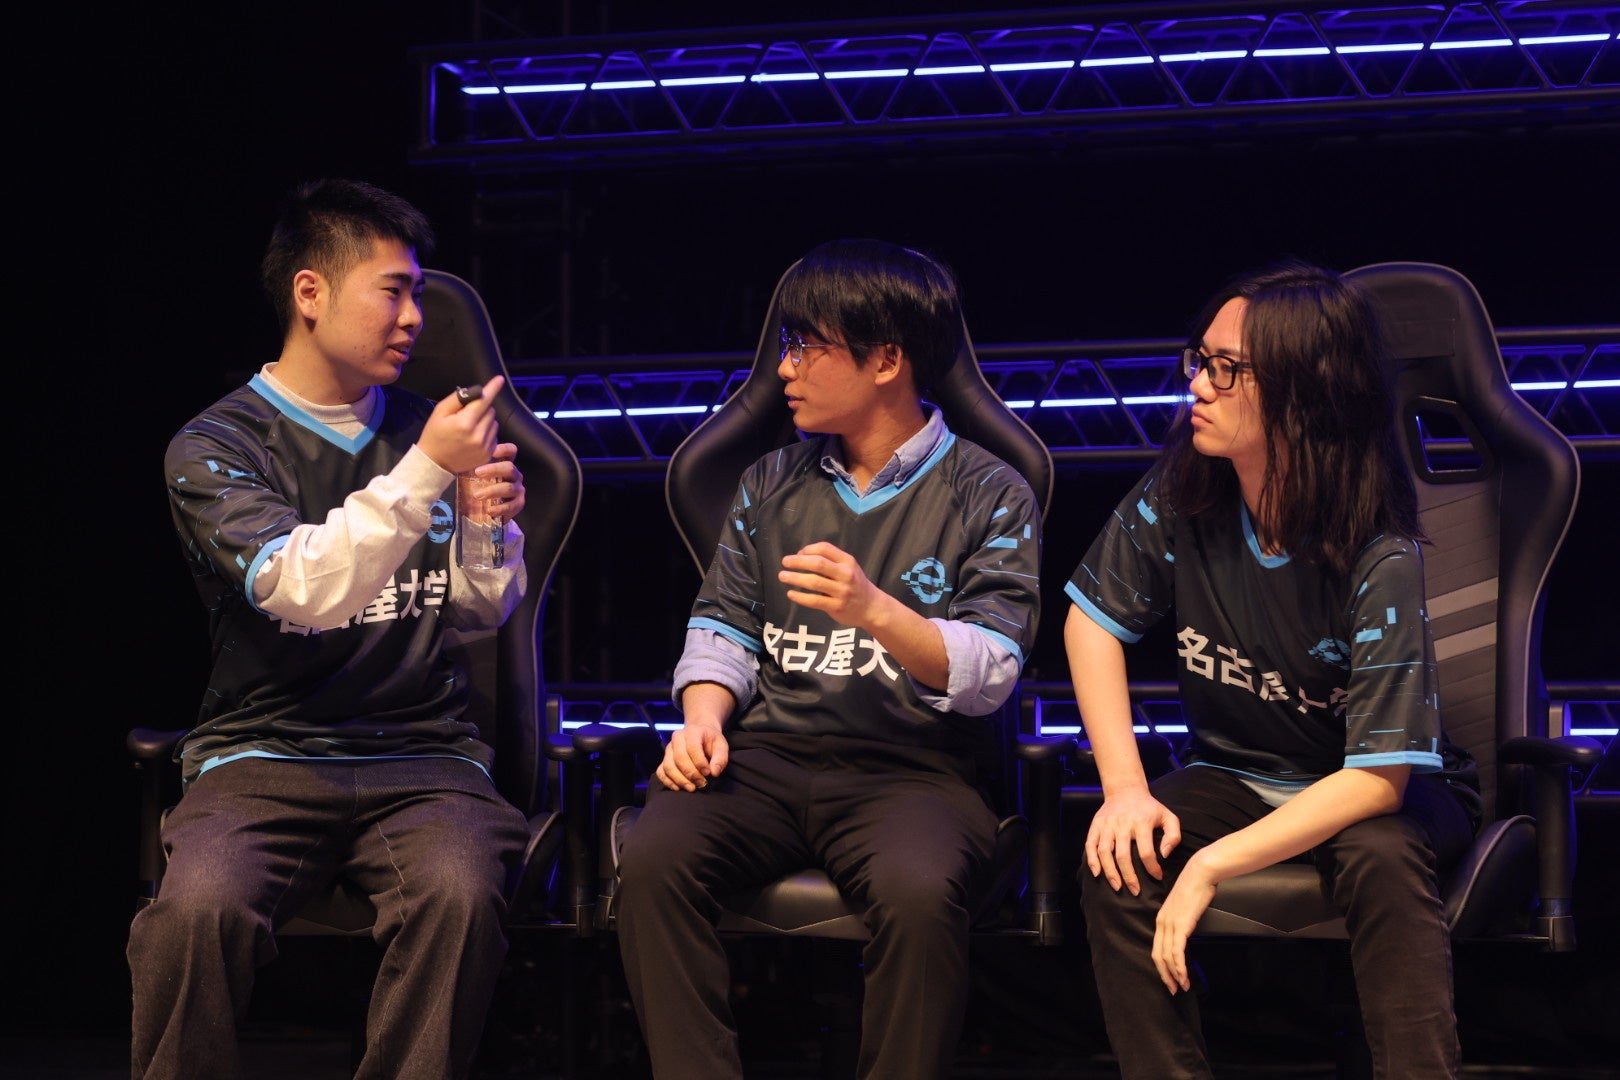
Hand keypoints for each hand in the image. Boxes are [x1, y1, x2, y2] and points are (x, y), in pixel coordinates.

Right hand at [419, 374, 504, 474]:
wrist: (434, 462)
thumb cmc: (435, 433)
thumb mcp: (440, 412)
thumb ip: (459, 399)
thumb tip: (478, 390)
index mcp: (464, 423)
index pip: (483, 400)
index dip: (492, 388)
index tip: (500, 379)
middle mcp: (478, 435)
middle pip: (490, 410)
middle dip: (481, 407)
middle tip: (466, 414)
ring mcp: (484, 447)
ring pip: (494, 422)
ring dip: (485, 420)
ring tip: (469, 427)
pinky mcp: (488, 455)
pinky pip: (495, 435)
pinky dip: (487, 433)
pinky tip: (473, 437)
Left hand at [462, 442, 525, 523]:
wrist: (488, 509)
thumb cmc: (481, 488)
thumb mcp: (475, 475)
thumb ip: (472, 466)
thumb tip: (457, 457)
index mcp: (505, 464)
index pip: (511, 451)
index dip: (504, 449)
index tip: (491, 451)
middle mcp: (515, 475)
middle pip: (510, 468)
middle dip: (494, 470)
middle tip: (477, 473)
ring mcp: (518, 489)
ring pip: (509, 488)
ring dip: (492, 491)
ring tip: (477, 495)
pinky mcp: (518, 504)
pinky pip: (511, 506)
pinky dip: (499, 508)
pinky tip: (488, 510)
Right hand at [655, 721, 728, 791]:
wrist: (700, 735)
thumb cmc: (711, 741)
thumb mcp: (721, 745)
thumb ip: (720, 758)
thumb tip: (714, 773)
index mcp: (692, 732)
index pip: (692, 748)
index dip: (700, 763)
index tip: (708, 773)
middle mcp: (677, 738)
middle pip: (679, 758)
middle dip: (691, 774)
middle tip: (702, 783)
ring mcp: (668, 749)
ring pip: (668, 766)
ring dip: (680, 780)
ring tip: (692, 788)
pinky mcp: (664, 759)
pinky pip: (661, 772)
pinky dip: (668, 782)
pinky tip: (679, 788)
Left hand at [779, 541, 880, 626]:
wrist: (872, 608)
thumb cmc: (856, 585)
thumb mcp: (849, 568)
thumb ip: (831, 561)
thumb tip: (802, 556)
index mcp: (847, 561)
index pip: (825, 549)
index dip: (808, 549)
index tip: (798, 554)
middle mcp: (846, 575)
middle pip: (818, 564)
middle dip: (798, 562)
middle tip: (785, 562)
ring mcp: (842, 592)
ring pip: (814, 582)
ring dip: (795, 578)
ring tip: (783, 576)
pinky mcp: (837, 607)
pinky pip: (814, 600)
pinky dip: (800, 597)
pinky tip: (791, 594)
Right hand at [1084, 787, 1180, 894]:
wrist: (1125, 790)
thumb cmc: (1149, 808)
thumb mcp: (1168, 817)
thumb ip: (1173, 836)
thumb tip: (1165, 855)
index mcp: (1141, 823)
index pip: (1146, 852)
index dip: (1152, 868)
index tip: (1157, 877)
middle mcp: (1122, 824)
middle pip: (1123, 856)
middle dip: (1129, 877)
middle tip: (1135, 891)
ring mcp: (1107, 825)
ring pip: (1104, 852)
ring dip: (1110, 872)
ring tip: (1117, 887)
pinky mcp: (1096, 825)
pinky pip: (1090, 845)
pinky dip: (1092, 860)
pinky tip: (1097, 873)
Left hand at [1153, 852, 1217, 993]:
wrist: (1200, 873)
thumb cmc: (1196, 888)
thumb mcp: (1185, 907)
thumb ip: (1182, 921)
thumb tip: (1187, 932)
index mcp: (1161, 919)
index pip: (1157, 948)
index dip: (1161, 966)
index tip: (1169, 978)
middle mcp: (1162, 923)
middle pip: (1158, 956)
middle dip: (1165, 975)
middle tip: (1173, 989)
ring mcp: (1170, 924)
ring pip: (1166, 957)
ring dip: (1174, 974)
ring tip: (1181, 986)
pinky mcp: (1180, 925)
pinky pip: (1176, 951)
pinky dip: (1179, 967)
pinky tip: (1184, 976)